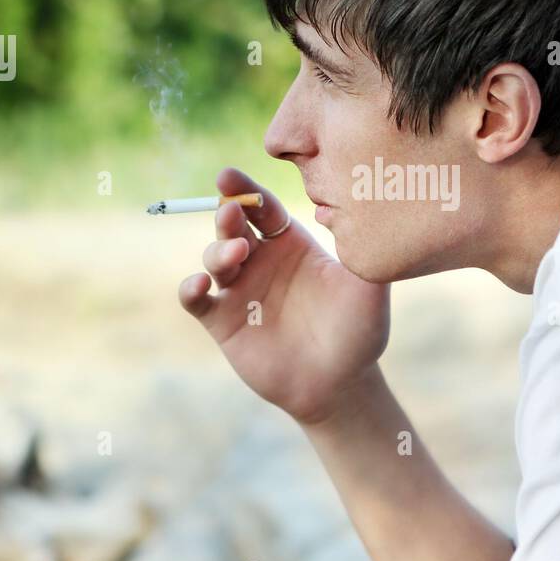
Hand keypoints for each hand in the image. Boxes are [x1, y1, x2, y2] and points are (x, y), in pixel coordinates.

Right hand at [178, 167, 390, 424]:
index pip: (262, 207)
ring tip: (238, 253)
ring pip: (213, 257)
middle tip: (232, 210)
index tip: (229, 176)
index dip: (246, 190)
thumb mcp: (369, 286)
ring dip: (218, 249)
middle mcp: (261, 261)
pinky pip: (196, 301)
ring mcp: (239, 290)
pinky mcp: (223, 322)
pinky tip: (200, 285)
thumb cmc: (359, 331)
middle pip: (233, 225)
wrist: (341, 384)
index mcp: (291, 243)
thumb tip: (346, 207)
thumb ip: (362, 249)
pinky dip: (190, 289)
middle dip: (227, 213)